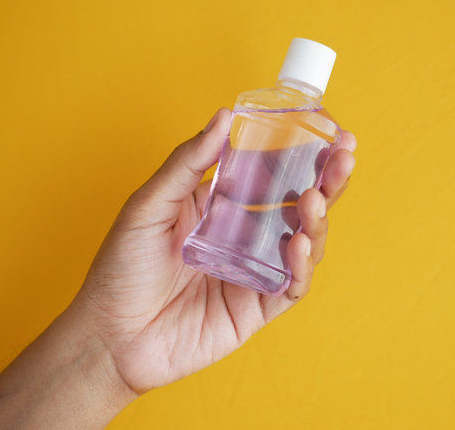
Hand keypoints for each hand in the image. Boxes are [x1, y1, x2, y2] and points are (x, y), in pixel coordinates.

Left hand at [76, 108, 356, 394]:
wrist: (110, 339)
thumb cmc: (121, 270)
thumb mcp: (148, 206)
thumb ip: (187, 163)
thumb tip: (222, 116)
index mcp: (222, 205)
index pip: (272, 172)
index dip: (301, 152)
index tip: (325, 129)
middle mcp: (245, 235)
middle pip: (298, 203)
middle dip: (327, 179)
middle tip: (345, 155)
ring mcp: (256, 270)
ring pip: (304, 241)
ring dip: (317, 219)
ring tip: (314, 200)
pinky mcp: (258, 307)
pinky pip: (292, 285)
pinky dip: (303, 266)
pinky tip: (301, 245)